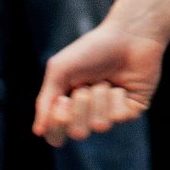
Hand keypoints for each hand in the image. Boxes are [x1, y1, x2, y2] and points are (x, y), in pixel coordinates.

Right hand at [33, 21, 165, 146]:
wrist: (127, 35)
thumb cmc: (91, 50)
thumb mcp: (60, 70)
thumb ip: (46, 100)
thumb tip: (38, 131)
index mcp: (67, 104)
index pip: (56, 134)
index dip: (58, 122)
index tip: (63, 99)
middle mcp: (88, 113)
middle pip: (78, 132)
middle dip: (81, 107)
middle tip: (85, 86)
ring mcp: (110, 113)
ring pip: (100, 125)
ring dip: (100, 97)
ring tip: (105, 80)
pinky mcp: (131, 111)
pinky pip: (120, 117)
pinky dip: (117, 97)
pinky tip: (122, 84)